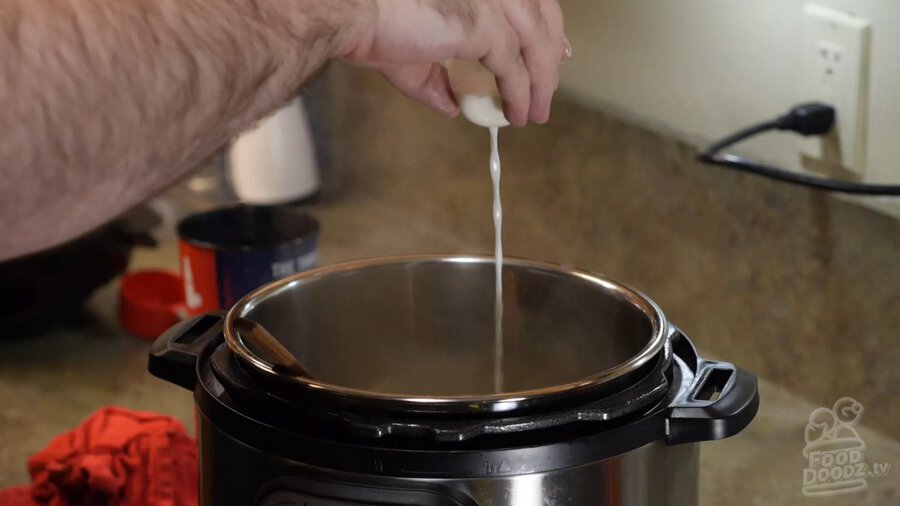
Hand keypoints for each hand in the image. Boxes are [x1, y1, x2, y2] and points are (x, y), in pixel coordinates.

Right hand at [340, 0, 569, 125]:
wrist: (352, 17)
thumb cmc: (371, 25)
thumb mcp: (412, 56)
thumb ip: (436, 78)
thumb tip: (450, 104)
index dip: (546, 27)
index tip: (556, 52)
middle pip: (541, 15)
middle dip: (551, 52)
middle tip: (551, 86)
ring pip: (535, 43)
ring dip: (541, 81)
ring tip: (536, 112)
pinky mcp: (485, 25)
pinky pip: (514, 68)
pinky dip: (520, 95)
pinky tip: (518, 114)